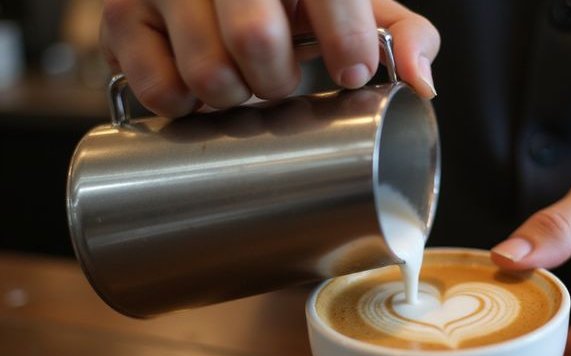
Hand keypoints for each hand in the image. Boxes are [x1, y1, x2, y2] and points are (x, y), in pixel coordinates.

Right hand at [100, 0, 438, 116]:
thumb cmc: (290, 1)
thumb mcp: (351, 5)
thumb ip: (398, 33)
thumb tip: (422, 83)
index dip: (345, 40)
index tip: (351, 72)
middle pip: (255, 40)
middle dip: (278, 81)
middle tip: (280, 80)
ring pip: (207, 73)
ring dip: (234, 97)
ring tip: (240, 81)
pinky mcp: (123, 16)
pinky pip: (159, 89)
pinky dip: (185, 106)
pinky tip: (198, 86)